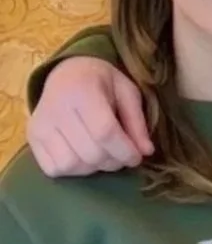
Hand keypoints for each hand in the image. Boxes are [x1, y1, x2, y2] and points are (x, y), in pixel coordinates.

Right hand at [27, 58, 153, 176]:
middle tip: (123, 156)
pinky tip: (84, 157)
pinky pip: (54, 169)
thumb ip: (137, 122)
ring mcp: (40, 125)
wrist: (66, 73)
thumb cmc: (101, 82)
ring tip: (104, 155)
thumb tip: (146, 152)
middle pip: (90, 152)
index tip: (137, 157)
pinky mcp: (32, 138)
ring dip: (95, 168)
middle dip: (114, 162)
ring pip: (71, 165)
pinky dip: (74, 170)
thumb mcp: (127, 92)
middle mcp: (56, 109)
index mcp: (83, 91)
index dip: (125, 151)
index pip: (104, 131)